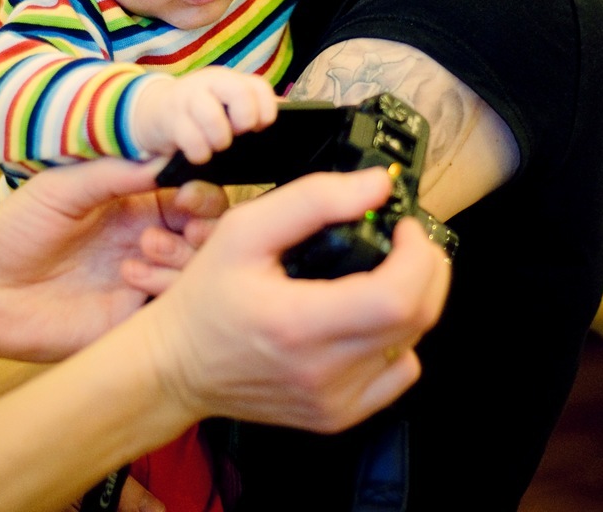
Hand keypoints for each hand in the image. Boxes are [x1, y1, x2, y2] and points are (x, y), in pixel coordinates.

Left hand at [0, 159, 226, 366]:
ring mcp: (146, 278)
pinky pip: (175, 305)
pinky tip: (132, 276)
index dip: (201, 191)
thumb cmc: (16, 230)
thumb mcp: (63, 188)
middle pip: (209, 232)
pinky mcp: (135, 317)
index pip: (191, 194)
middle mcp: (149, 239)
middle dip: (207, 225)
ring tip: (145, 247)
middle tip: (187, 224)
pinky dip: (168, 286)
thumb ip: (116, 173)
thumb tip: (167, 158)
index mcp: (137, 204)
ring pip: (200, 269)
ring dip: (184, 254)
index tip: (189, 192)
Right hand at [134, 68, 277, 161]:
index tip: (259, 128)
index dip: (266, 111)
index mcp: (230, 80)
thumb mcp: (225, 105)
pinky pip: (190, 138)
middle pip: (240, 92)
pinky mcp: (169, 117)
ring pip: (212, 116)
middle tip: (237, 135)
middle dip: (244, 120)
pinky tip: (199, 155)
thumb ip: (252, 107)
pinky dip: (199, 153)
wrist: (153, 111)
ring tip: (217, 146)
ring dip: (219, 139)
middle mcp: (211, 83)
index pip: (258, 86)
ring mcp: (188, 98)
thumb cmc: (199, 113)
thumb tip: (284, 108)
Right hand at [143, 168, 450, 435]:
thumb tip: (375, 186)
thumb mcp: (245, 229)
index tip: (403, 227)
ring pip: (413, 345)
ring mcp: (333, 401)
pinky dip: (399, 339)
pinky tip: (369, 317)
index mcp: (299, 323)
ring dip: (414, 301)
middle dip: (426, 269)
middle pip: (417, 320)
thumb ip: (313, 200)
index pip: (397, 298)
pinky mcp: (336, 415)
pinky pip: (397, 375)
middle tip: (405, 242)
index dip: (417, 255)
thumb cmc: (205, 297)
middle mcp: (323, 371)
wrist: (175, 365)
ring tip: (386, 273)